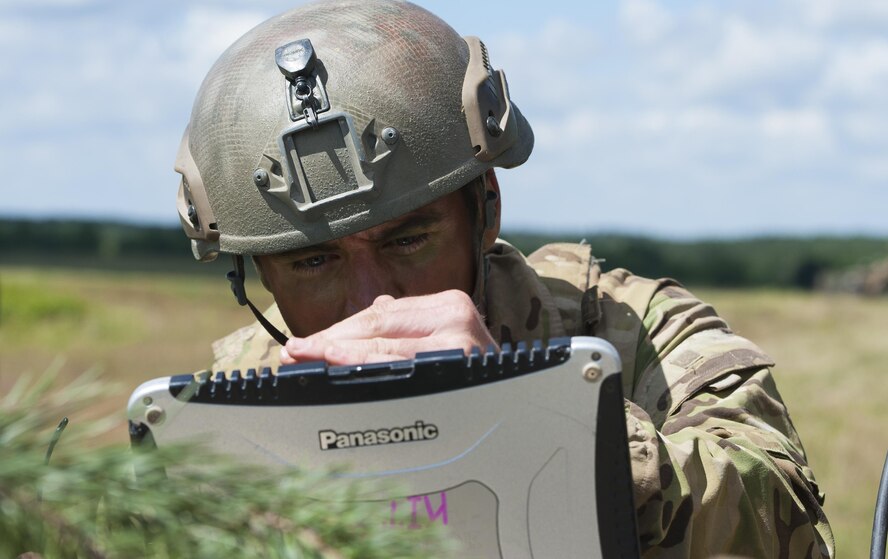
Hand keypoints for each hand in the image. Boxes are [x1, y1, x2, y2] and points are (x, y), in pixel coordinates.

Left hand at [280, 290, 497, 364]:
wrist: (518, 411)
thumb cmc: (472, 380)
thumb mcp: (438, 344)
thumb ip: (401, 332)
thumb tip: (353, 327)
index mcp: (448, 305)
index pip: (378, 317)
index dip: (336, 330)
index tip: (304, 343)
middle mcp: (456, 317)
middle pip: (376, 329)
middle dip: (329, 342)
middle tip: (294, 353)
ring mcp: (459, 343)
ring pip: (384, 349)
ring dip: (338, 355)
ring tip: (306, 360)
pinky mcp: (459, 370)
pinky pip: (401, 372)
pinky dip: (365, 369)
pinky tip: (339, 368)